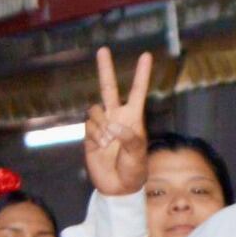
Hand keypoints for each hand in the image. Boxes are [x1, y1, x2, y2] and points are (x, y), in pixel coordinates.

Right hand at [85, 47, 151, 196]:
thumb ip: (129, 137)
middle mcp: (117, 117)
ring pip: (95, 110)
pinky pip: (89, 125)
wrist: (117, 186)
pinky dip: (95, 134)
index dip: (141, 74)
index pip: (137, 91)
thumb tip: (112, 126)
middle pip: (109, 87)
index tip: (146, 56)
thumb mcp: (138, 153)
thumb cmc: (134, 169)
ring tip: (108, 142)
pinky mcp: (90, 134)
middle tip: (103, 49)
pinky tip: (101, 146)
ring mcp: (102, 125)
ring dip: (101, 124)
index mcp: (133, 118)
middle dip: (105, 69)